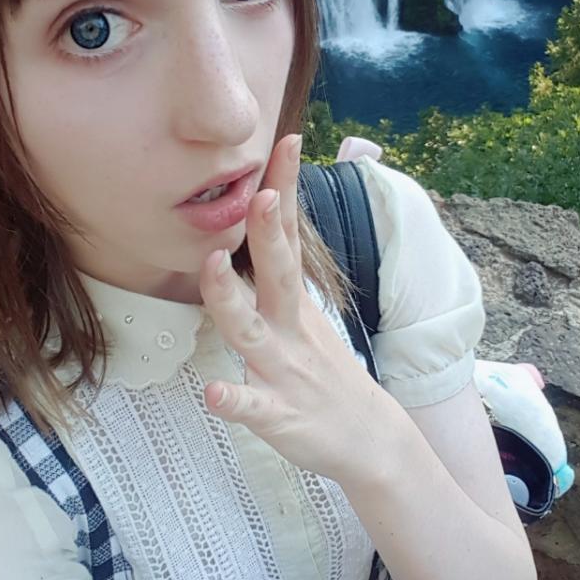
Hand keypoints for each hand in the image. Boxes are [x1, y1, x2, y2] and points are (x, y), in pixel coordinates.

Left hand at [199, 134, 392, 481]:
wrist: (369, 439)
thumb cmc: (325, 370)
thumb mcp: (306, 312)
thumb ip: (282, 269)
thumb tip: (267, 216)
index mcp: (294, 301)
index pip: (291, 236)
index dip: (288, 189)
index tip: (287, 140)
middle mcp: (288, 326)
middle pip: (277, 272)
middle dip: (268, 232)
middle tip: (261, 191)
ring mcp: (283, 369)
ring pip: (250, 331)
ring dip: (228, 298)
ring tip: (209, 266)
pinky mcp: (279, 413)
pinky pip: (253, 407)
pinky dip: (233, 400)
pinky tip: (212, 393)